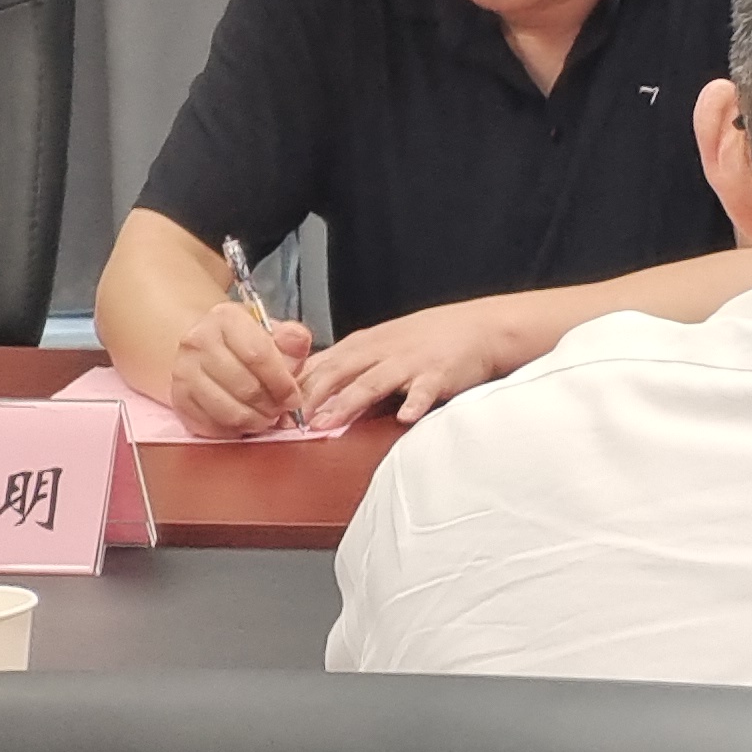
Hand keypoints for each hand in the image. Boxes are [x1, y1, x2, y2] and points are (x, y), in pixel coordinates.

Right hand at [165, 301, 314, 437]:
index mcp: (226, 318)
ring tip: (265, 419)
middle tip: (281, 411)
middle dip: (270, 406)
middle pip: (244, 386)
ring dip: (253, 421)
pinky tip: (244, 424)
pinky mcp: (177, 398)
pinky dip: (232, 431)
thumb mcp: (271, 331)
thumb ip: (291, 338)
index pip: (258, 354)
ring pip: (227, 411)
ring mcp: (183, 371)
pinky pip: (210, 426)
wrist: (203, 347)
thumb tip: (299, 342)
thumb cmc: (244, 342)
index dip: (281, 382)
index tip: (294, 398)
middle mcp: (198, 341)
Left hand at [296, 300, 519, 425]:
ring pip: (372, 382)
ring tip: (326, 423)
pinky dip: (415, 403)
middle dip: (309, 395)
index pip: (320, 362)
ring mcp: (411, 361)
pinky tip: (406, 417)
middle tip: (284, 420)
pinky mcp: (439, 374)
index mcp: (366, 344)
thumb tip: (314, 393)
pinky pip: (425, 390)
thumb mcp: (385, 345)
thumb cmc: (431, 339)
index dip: (294, 384)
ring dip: (347, 402)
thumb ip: (352, 367)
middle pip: (338, 371)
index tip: (270, 407)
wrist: (481, 327)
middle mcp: (383, 350)